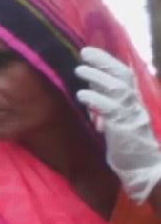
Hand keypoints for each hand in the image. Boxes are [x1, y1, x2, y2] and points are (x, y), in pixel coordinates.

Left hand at [76, 47, 160, 202]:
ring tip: (79, 69)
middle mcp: (136, 106)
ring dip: (98, 76)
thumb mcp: (118, 121)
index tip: (90, 52)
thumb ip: (107, 104)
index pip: (125, 76)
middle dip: (105, 62)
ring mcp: (132, 116)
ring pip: (118, 88)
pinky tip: (82, 94)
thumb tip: (91, 86)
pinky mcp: (125, 128)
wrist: (144, 171)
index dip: (109, 62)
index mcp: (134, 103)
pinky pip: (111, 109)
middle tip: (84, 52)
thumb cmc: (128, 147)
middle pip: (124, 76)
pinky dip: (96, 98)